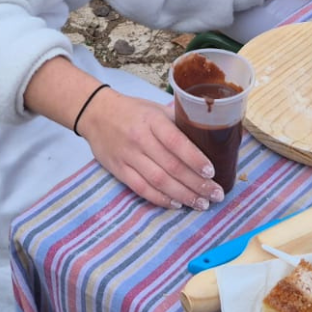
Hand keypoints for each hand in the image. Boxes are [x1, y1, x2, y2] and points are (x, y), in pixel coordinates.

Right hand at [78, 89, 224, 211]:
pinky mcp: (119, 170)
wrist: (95, 113)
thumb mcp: (155, 108)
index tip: (212, 171)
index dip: (195, 158)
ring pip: (159, 181)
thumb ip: (178, 120)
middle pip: (171, 166)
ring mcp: (128, 156)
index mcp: (152, 120)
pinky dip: (161, 199)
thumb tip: (207, 131)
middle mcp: (140, 139)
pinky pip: (142, 189)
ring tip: (201, 203)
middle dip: (196, 183)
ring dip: (183, 195)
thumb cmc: (132, 110)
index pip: (176, 141)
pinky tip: (177, 204)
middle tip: (215, 194)